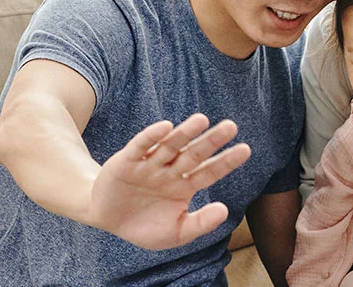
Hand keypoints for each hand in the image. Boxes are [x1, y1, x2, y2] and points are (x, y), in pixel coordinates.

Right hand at [86, 114, 250, 249]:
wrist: (107, 219)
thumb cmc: (144, 225)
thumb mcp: (176, 232)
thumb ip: (200, 223)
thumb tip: (225, 210)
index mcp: (184, 186)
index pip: (209, 172)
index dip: (226, 161)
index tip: (246, 149)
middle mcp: (170, 171)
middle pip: (194, 153)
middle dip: (211, 141)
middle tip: (231, 126)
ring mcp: (149, 164)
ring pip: (170, 146)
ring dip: (185, 133)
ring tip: (202, 120)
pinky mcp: (127, 161)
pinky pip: (141, 146)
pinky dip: (151, 137)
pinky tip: (165, 127)